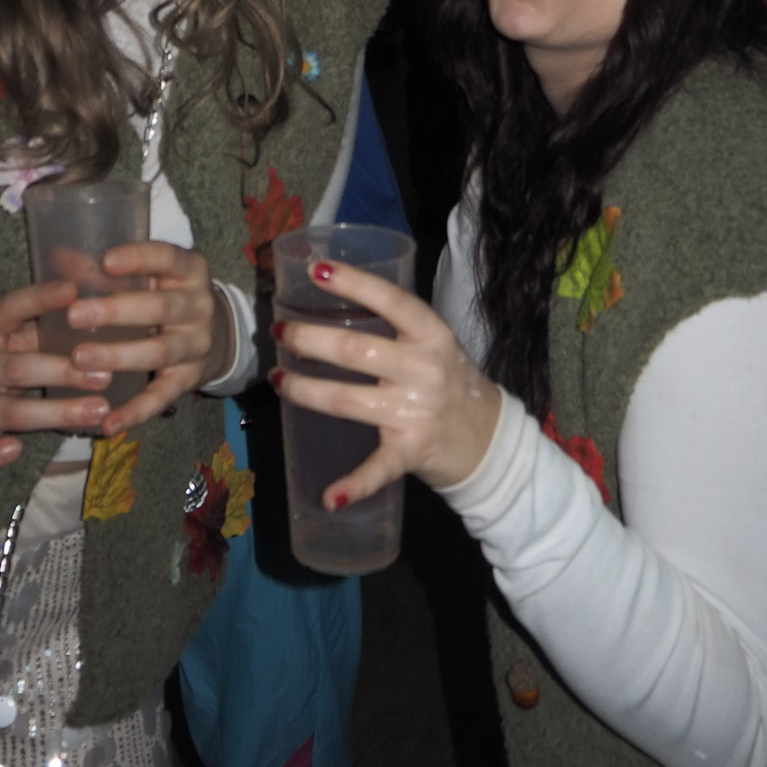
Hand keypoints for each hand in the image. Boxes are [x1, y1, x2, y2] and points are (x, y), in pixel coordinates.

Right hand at [0, 277, 118, 474]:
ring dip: (55, 413)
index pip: (8, 308)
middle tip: (107, 374)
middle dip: (63, 372)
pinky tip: (15, 449)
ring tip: (99, 411)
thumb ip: (41, 317)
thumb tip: (90, 288)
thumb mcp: (6, 332)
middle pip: (17, 367)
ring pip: (9, 412)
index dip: (40, 299)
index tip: (74, 291)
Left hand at [67, 240, 232, 436]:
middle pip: (160, 308)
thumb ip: (107, 269)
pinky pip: (161, 398)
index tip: (106, 261)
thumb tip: (57, 257)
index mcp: (190, 270)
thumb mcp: (151, 275)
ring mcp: (196, 345)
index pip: (167, 257)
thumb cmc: (167, 294)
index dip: (139, 258)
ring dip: (119, 356)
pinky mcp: (189, 380)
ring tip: (80, 359)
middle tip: (75, 315)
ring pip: (159, 352)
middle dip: (116, 312)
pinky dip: (135, 412)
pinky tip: (107, 423)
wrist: (218, 335)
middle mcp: (199, 306)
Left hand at [271, 261, 503, 505]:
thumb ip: (397, 326)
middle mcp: (424, 370)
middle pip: (353, 350)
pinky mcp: (411, 452)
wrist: (490, 440)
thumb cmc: (452, 381)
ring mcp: (416, 412)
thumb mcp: (435, 344)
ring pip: (345, 399)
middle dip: (307, 340)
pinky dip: (353, 485)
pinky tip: (329, 496)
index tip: (316, 270)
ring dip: (302, 390)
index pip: (390, 300)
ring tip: (276, 379)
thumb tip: (335, 300)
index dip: (353, 283)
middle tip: (279, 333)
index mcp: (432, 334)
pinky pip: (377, 469)